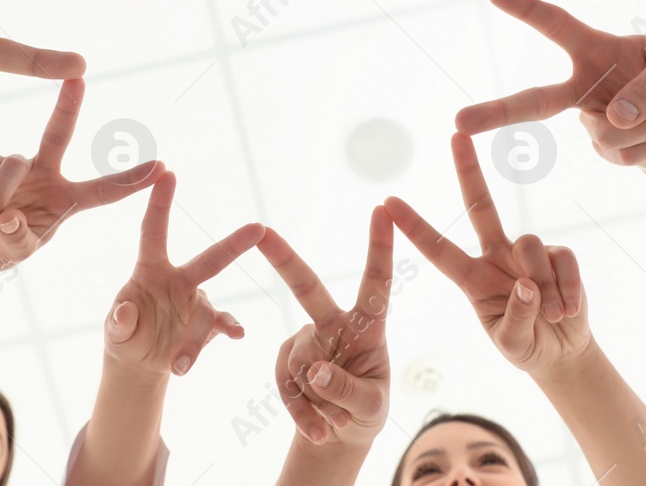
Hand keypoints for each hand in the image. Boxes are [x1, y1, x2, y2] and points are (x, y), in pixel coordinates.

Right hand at [0, 79, 163, 271]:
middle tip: (78, 78)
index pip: (105, 189)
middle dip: (68, 104)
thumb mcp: (15, 253)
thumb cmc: (2, 247)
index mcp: (68, 200)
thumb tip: (10, 218)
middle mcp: (46, 173)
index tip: (163, 166)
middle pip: (58, 132)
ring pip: (11, 167)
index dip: (132, 179)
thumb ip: (17, 241)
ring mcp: (16, 164)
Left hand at [103, 172, 263, 377]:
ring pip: (208, 311)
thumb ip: (118, 323)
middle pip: (210, 260)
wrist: (140, 362)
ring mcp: (196, 302)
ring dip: (197, 337)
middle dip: (234, 244)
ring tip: (180, 364)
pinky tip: (236, 334)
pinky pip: (221, 326)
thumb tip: (125, 312)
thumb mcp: (115, 332)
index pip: (153, 232)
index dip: (159, 202)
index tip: (167, 172)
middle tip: (258, 228)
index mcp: (150, 270)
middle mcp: (179, 280)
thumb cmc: (124, 334)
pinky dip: (229, 329)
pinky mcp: (207, 326)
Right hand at [258, 208, 393, 449]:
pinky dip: (300, 409)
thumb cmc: (367, 413)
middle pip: (307, 288)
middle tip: (264, 233)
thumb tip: (314, 369)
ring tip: (337, 416)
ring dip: (319, 397)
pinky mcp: (285, 361)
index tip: (382, 209)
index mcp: (368, 326)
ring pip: (300, 361)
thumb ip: (348, 390)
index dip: (379, 247)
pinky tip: (316, 427)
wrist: (340, 434)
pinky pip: (285, 382)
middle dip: (284, 259)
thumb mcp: (370, 408)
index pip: (376, 282)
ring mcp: (306, 341)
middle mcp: (334, 325)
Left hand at [386, 134, 590, 376]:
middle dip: (469, 170)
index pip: (438, 248)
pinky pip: (563, 259)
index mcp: (471, 278)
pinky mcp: (559, 255)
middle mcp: (496, 256)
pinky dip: (567, 288)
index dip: (414, 226)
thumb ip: (516, 316)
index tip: (387, 202)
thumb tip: (526, 285)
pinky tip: (568, 309)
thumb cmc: (527, 347)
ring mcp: (528, 253)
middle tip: (457, 135)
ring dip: (542, 286)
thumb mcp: (512, 342)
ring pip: (528, 244)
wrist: (563, 354)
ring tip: (552, 316)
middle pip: (481, 206)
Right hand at [456, 0, 645, 165]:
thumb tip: (615, 121)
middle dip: (498, 111)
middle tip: (459, 121)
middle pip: (536, 100)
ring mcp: (597, 123)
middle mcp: (585, 86)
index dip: (528, 7)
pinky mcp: (615, 153)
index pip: (557, 26)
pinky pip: (634, 154)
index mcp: (595, 50)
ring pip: (611, 133)